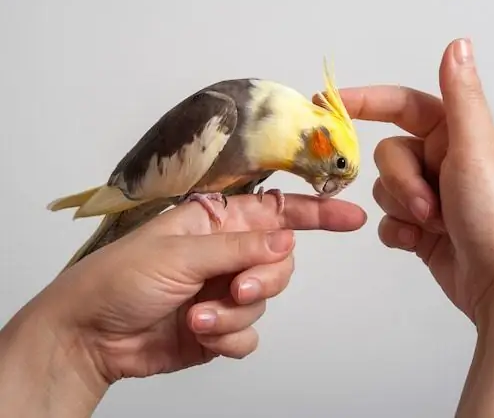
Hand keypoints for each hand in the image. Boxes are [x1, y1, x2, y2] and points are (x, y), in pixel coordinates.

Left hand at [17, 194, 364, 386]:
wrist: (91, 335)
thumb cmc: (119, 279)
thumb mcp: (180, 255)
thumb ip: (238, 248)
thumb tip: (285, 241)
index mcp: (215, 223)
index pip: (275, 211)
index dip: (315, 212)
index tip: (349, 216)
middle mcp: (225, 254)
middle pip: (279, 260)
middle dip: (265, 277)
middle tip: (238, 286)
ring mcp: (224, 291)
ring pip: (265, 298)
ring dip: (236, 310)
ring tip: (199, 315)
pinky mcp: (220, 327)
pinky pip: (250, 332)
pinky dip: (230, 336)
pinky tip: (201, 333)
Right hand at [328, 39, 493, 321]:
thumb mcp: (478, 149)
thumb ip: (461, 98)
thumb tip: (457, 45)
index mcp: (458, 136)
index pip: (404, 105)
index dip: (367, 101)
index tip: (330, 103)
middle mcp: (442, 162)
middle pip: (389, 154)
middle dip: (401, 181)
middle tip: (427, 205)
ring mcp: (429, 197)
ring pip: (384, 189)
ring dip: (402, 208)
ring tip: (431, 225)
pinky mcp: (421, 228)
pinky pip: (387, 221)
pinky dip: (398, 232)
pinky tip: (419, 242)